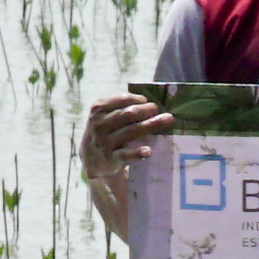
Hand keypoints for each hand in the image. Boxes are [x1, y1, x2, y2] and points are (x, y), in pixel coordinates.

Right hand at [79, 88, 170, 224]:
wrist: (91, 159)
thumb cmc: (105, 131)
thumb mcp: (104, 116)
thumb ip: (121, 107)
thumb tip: (148, 103)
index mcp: (97, 110)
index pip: (120, 100)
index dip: (135, 99)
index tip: (146, 100)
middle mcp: (99, 125)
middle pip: (128, 114)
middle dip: (145, 110)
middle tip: (157, 109)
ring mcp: (104, 142)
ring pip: (131, 131)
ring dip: (151, 124)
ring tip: (167, 119)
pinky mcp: (110, 158)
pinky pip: (126, 155)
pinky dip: (137, 153)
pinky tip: (148, 151)